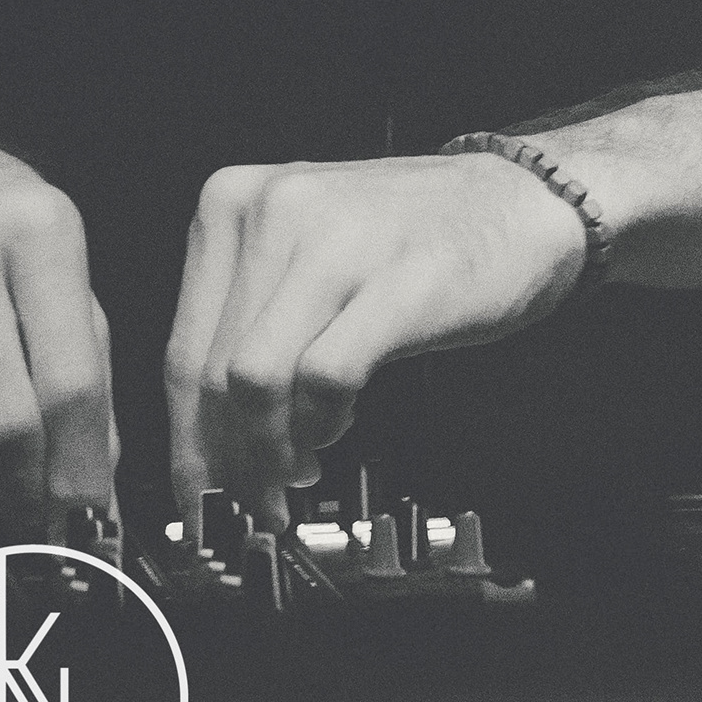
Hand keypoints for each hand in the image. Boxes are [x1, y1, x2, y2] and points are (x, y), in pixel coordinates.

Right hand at [0, 104, 116, 507]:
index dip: (83, 468)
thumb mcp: (53, 260)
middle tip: (44, 523)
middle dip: (31, 493)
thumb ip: (86, 360)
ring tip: (0, 497)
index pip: (70, 379)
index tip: (92, 520)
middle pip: (7, 420)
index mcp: (37, 226)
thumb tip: (99, 475)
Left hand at [166, 151, 589, 521]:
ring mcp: (334, 243)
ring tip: (295, 471)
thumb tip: (212, 432)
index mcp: (231, 203)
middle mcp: (271, 211)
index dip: (187, 439)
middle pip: (211, 373)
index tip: (196, 487)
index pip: (180, 348)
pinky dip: (323, 421)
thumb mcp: (303, 253)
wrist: (521, 199)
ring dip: (270, 450)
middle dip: (226, 460)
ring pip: (256, 379)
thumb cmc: (412, 235)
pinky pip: (327, 376)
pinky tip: (336, 428)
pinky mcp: (396, 281)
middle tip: (250, 502)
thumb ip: (250, 324)